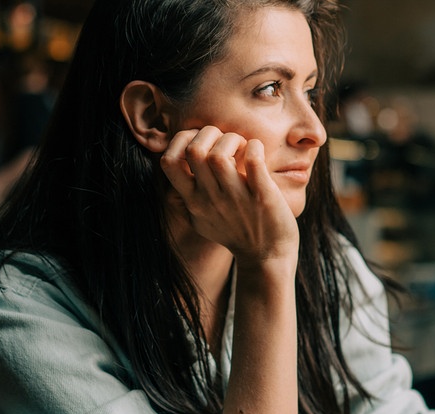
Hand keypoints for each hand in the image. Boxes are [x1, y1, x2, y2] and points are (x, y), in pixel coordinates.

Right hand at [159, 126, 298, 264]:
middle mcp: (210, 199)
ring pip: (219, 154)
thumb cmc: (237, 233)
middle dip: (209, 132)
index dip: (180, 140)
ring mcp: (235, 198)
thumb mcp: (202, 219)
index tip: (200, 140)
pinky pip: (254, 161)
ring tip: (242, 146)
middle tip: (225, 140)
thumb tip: (179, 168)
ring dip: (232, 139)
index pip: (168, 162)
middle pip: (194, 150)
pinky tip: (258, 151)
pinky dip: (255, 147)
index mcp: (194, 201)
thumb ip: (188, 196)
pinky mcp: (262, 197)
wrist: (266, 258)